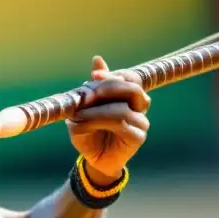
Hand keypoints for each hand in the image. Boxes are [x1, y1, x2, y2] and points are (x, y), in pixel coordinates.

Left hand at [68, 56, 149, 183]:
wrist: (94, 159)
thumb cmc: (90, 131)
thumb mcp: (86, 107)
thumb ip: (94, 87)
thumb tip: (98, 59)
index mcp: (129, 95)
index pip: (130, 78)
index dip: (114, 75)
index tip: (94, 76)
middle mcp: (138, 106)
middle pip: (132, 89)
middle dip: (107, 88)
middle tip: (87, 95)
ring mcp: (141, 122)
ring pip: (122, 109)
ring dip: (96, 111)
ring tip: (77, 115)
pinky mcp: (138, 137)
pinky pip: (120, 126)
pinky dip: (96, 123)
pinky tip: (81, 125)